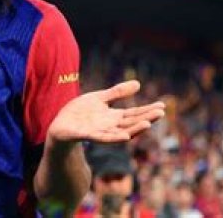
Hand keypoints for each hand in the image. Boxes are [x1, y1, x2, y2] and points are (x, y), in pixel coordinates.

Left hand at [48, 80, 164, 142]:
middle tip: (161, 113)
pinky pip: (103, 138)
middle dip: (146, 118)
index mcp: (114, 117)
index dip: (148, 110)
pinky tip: (125, 136)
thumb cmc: (80, 112)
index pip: (134, 113)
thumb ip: (117, 93)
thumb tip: (138, 84)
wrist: (60, 124)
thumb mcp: (99, 98)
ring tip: (148, 124)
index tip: (162, 106)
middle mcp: (110, 126)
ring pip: (121, 132)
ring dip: (135, 129)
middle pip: (131, 122)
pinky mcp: (87, 135)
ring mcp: (100, 132)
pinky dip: (114, 137)